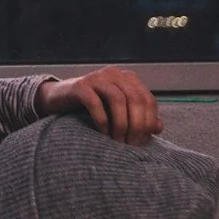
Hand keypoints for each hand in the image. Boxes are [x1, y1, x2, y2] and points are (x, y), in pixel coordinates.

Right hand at [36, 67, 161, 145]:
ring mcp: (96, 77)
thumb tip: (159, 128)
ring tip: (118, 141)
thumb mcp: (118, 112)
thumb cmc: (93, 107)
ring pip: (117, 99)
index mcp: (128, 78)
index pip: (148, 99)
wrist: (59, 99)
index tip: (143, 142)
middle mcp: (114, 74)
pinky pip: (95, 103)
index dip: (149, 122)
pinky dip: (102, 121)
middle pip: (135, 98)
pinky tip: (103, 134)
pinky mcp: (80, 86)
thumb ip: (139, 117)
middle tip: (131, 145)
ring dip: (121, 124)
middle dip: (136, 125)